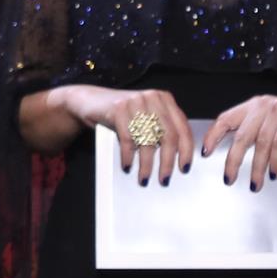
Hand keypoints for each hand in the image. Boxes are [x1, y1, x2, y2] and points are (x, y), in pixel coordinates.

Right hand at [57, 84, 195, 185]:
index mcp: (165, 100)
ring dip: (146, 164)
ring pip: (148, 139)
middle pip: (168, 135)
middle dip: (167, 162)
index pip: (183, 128)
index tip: (184, 168)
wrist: (90, 101)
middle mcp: (153, 98)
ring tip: (144, 178)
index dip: (186, 150)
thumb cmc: (120, 115)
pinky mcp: (119, 108)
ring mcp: (136, 102)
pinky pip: (128, 138)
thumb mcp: (144, 118)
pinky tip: (127, 165)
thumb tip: (174, 160)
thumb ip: (160, 129)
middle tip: (165, 178)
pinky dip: (128, 156)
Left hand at [201, 94, 276, 190]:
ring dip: (257, 166)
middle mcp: (262, 105)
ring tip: (255, 183)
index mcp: (251, 106)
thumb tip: (232, 157)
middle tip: (229, 178)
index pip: (225, 119)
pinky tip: (273, 172)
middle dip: (234, 160)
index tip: (205, 153)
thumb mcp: (269, 123)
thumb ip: (252, 132)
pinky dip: (276, 160)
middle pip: (242, 135)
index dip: (213, 136)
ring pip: (261, 142)